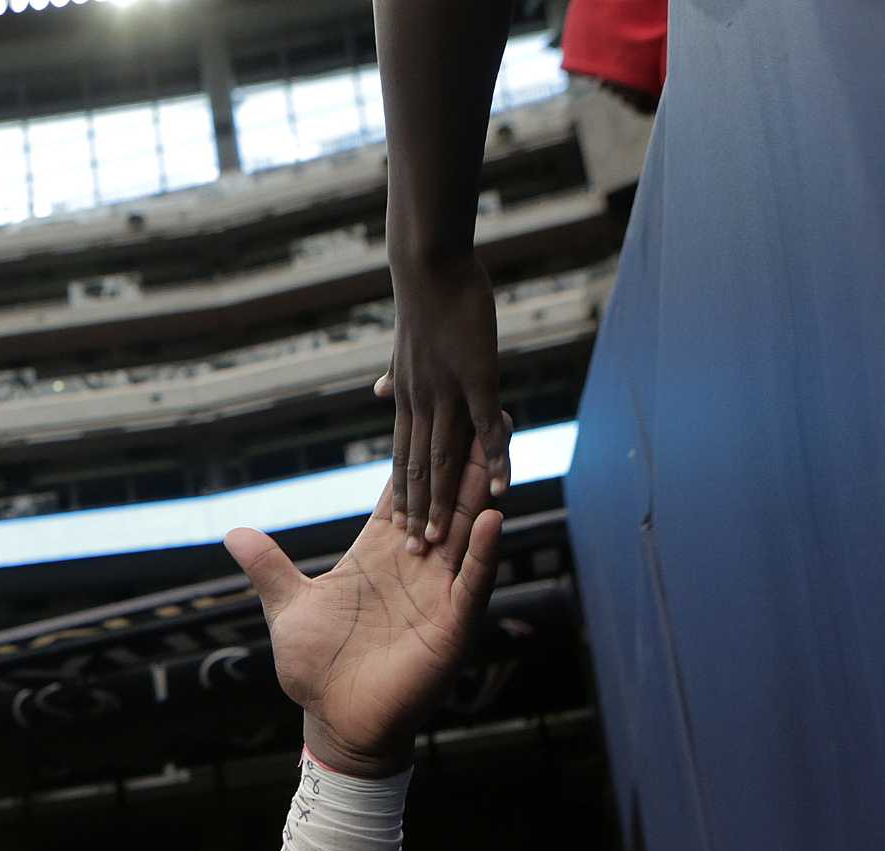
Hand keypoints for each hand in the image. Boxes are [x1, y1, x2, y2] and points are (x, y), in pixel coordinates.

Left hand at [225, 434, 505, 775]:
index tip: (429, 410)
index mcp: (377, 554)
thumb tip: (233, 533)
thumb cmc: (314, 670)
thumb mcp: (286, 608)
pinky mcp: (451, 625)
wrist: (336, 723)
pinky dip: (482, 551)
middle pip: (443, 501)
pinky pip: (471, 581)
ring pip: (466, 532)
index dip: (415, 455)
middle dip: (461, 459)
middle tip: (483, 411)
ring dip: (481, 492)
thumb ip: (267, 567)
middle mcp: (415, 566)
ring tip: (497, 449)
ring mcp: (437, 593)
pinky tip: (493, 518)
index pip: (402, 493)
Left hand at [377, 250, 509, 553]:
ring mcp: (449, 394)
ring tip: (441, 541)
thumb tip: (381, 391)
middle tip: (413, 553)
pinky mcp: (478, 381)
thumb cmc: (423, 298)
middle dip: (416, 513)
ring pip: (444, 460)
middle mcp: (422, 403)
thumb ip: (396, 376)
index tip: (397, 526)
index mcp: (407, 397)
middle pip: (418, 469)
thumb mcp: (401, 347)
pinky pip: (485, 429)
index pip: (402, 455)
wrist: (429, 262)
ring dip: (443, 502)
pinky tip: (503, 490)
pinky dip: (495, 460)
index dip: (401, 492)